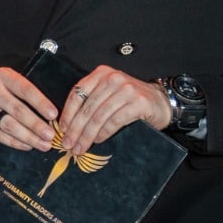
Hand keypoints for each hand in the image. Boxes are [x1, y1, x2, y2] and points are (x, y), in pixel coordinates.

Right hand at [0, 65, 59, 151]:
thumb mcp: (10, 84)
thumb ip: (26, 93)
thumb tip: (51, 115)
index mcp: (3, 76)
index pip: (25, 89)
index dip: (41, 103)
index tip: (54, 115)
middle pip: (18, 110)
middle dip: (37, 125)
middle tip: (51, 136)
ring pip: (9, 125)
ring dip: (28, 137)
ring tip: (43, 145)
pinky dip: (15, 142)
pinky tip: (27, 146)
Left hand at [54, 66, 169, 155]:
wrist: (161, 101)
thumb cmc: (130, 100)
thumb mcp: (108, 94)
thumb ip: (91, 102)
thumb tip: (68, 126)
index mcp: (101, 74)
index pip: (77, 94)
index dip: (67, 114)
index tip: (61, 129)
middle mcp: (113, 78)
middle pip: (87, 108)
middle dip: (75, 130)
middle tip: (68, 145)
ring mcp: (126, 90)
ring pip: (98, 117)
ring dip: (87, 135)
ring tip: (80, 147)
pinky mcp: (138, 102)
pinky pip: (114, 121)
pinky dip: (104, 133)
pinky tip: (98, 140)